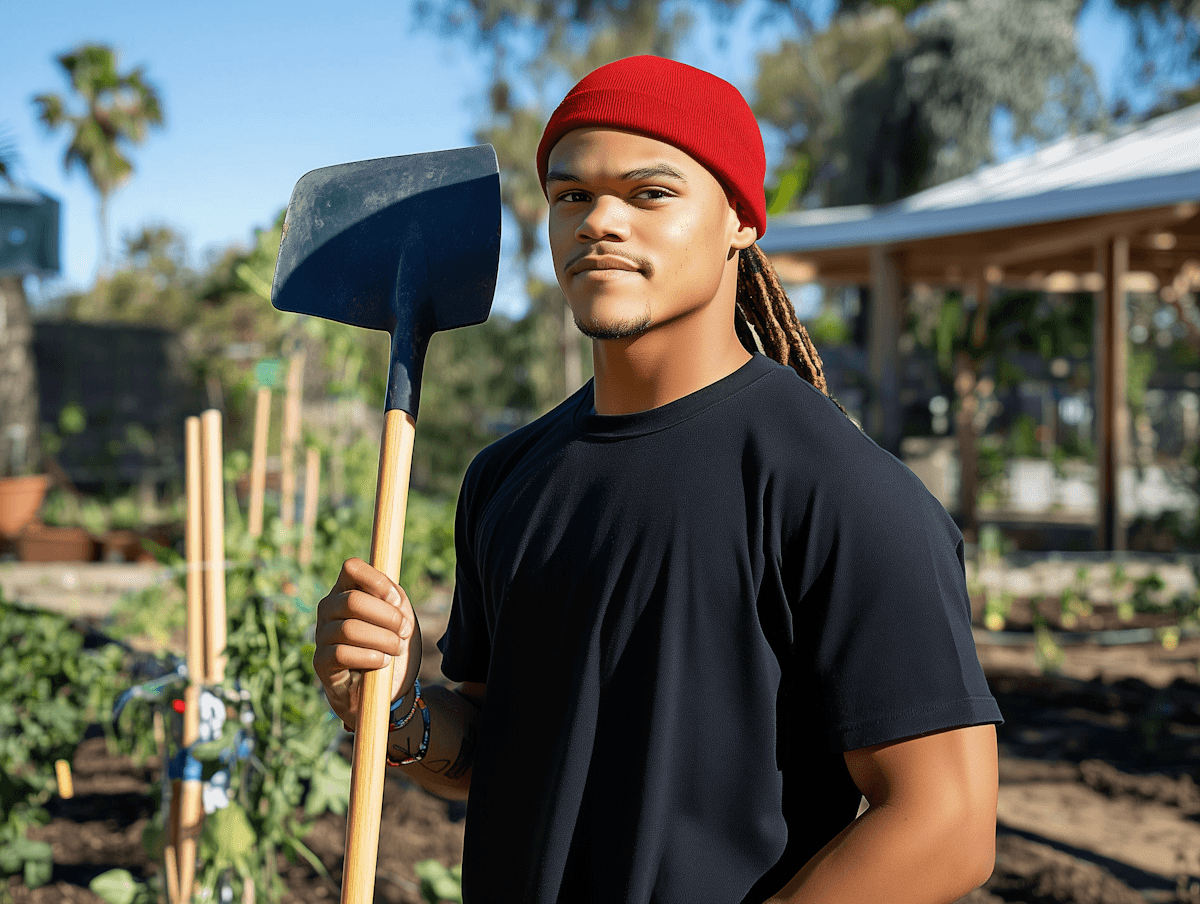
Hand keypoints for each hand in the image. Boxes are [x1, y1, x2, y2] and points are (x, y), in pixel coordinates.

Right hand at [313, 557, 422, 729]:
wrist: (387, 688)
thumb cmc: (392, 645)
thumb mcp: (400, 617)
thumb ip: (394, 599)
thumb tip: (390, 595)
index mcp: (347, 590)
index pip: (351, 568)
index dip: (377, 581)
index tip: (398, 600)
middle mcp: (329, 608)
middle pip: (353, 600)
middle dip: (388, 617)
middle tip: (404, 632)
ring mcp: (322, 634)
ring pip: (350, 629)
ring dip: (383, 640)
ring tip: (396, 649)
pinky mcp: (321, 661)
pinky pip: (342, 653)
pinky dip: (370, 657)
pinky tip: (381, 662)